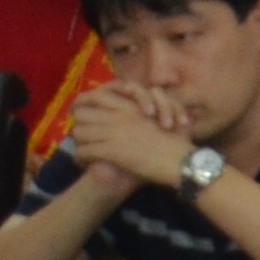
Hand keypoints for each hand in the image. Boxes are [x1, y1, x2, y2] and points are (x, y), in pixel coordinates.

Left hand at [61, 84, 191, 193]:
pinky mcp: (110, 150)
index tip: (80, 112)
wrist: (180, 161)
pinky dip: (81, 158)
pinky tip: (86, 163)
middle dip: (79, 124)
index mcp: (131, 106)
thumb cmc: (178, 141)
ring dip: (79, 143)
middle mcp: (118, 116)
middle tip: (82, 135)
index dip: (83, 103)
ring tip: (84, 151)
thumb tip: (140, 108)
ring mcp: (113, 132)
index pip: (96, 96)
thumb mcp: (168, 114)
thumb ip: (152, 105)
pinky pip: (83, 152)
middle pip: (82, 114)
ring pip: (79, 133)